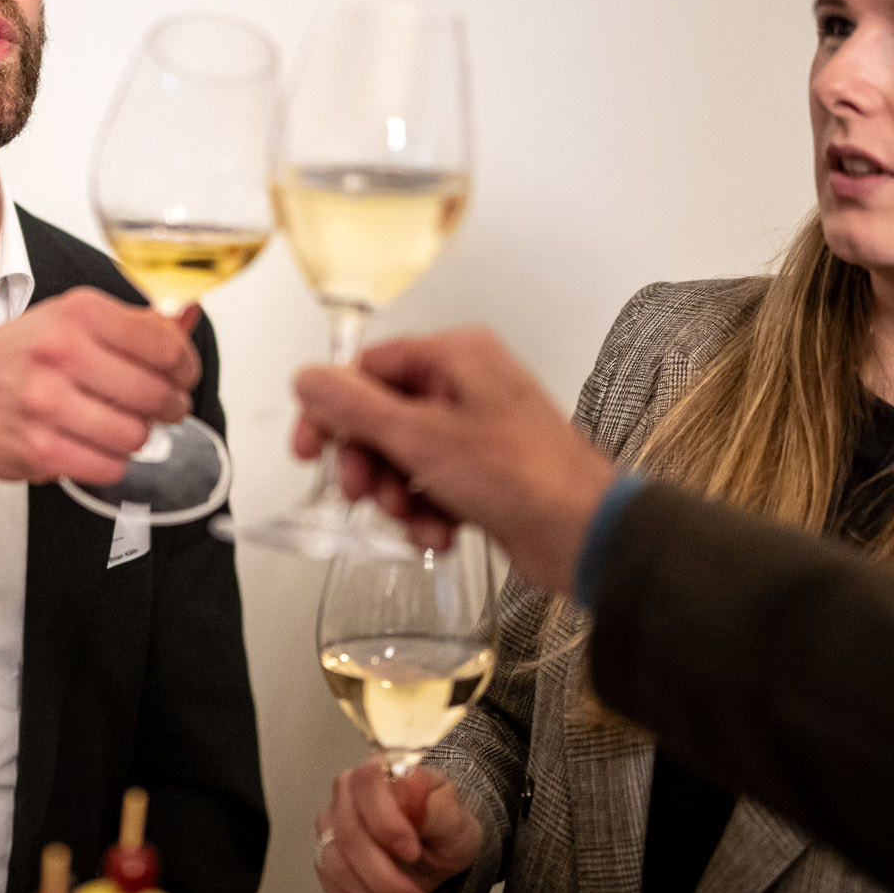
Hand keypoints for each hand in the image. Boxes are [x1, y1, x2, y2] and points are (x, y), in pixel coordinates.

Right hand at [0, 289, 200, 511]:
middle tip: (162, 406)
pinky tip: (93, 444)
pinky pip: (109, 467)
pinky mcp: (41, 448)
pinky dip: (111, 461)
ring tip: (117, 425)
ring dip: (136, 436)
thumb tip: (188, 316)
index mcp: (78, 314)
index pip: (165, 345)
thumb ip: (134, 323)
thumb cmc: (13, 358)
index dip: (186, 366)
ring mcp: (49, 403)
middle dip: (169, 406)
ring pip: (136, 435)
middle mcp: (62, 354)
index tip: (182, 374)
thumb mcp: (70, 320)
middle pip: (157, 394)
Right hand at [292, 328, 617, 597]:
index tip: (311, 450)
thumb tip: (310, 378)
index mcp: (455, 357)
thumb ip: (356, 407)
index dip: (332, 412)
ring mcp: (476, 432)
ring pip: (404, 458)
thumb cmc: (526, 477)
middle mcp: (466, 386)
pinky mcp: (484, 474)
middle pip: (382, 418)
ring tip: (412, 516)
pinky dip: (426, 512)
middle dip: (369, 462)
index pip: (367, 370)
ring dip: (398, 495)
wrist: (583, 534)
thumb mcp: (422, 437)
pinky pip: (431, 486)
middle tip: (362, 491)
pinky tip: (438, 532)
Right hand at [315, 764, 482, 892]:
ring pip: (335, 862)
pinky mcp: (324, 855)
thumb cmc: (444, 830)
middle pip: (349, 833)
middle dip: (384, 875)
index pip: (367, 784)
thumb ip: (438, 807)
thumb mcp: (457, 821)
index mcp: (382, 772)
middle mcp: (348, 793)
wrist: (436, 853)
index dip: (385, 822)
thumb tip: (411, 788)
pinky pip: (329, 883)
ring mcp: (331, 825)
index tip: (412, 852)